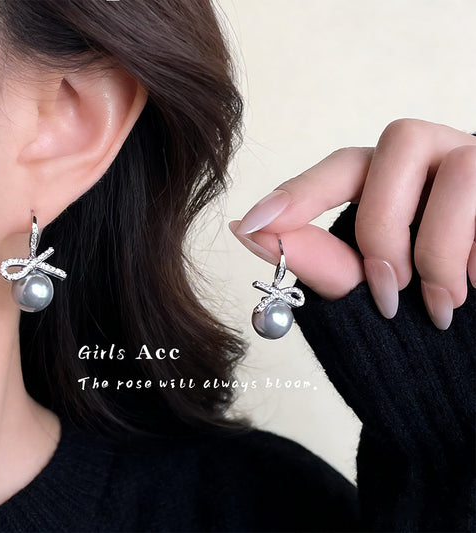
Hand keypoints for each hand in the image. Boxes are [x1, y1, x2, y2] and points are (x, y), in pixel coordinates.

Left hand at [229, 118, 475, 329]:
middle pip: (399, 143)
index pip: (343, 164)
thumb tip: (249, 231)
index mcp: (394, 176)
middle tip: (388, 291)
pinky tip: (475, 287)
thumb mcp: (367, 281)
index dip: (300, 191)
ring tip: (439, 305)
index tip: (251, 225)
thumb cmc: (424, 301)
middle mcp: (436, 158)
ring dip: (438, 249)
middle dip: (385, 225)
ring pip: (462, 169)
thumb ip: (316, 256)